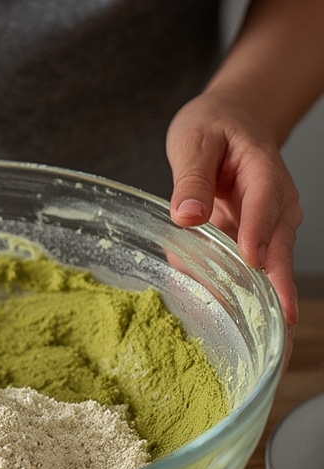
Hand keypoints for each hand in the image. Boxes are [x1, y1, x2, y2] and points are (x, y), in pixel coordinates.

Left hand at [166, 89, 300, 334]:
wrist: (233, 122)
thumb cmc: (215, 128)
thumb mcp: (194, 141)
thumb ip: (191, 178)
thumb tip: (187, 215)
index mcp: (262, 171)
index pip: (266, 203)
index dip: (259, 232)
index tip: (253, 260)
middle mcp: (276, 204)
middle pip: (280, 248)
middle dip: (280, 289)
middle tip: (279, 328)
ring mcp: (270, 226)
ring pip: (270, 268)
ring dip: (265, 304)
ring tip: (268, 346)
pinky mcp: (255, 242)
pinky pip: (248, 272)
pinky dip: (238, 297)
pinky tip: (228, 327)